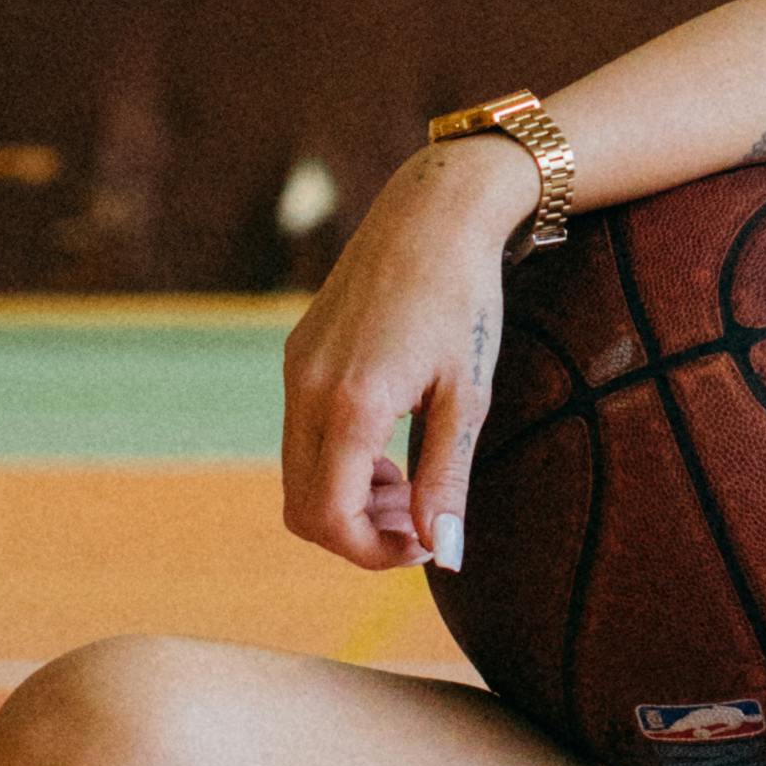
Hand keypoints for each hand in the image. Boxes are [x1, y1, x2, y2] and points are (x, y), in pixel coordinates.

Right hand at [278, 136, 533, 571]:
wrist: (433, 212)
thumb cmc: (464, 299)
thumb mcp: (469, 397)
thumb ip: (449, 480)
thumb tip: (445, 554)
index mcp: (351, 404)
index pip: (329, 518)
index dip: (373, 552)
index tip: (425, 546)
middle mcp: (307, 389)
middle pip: (303, 507)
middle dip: (359, 531)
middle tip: (421, 521)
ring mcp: (295, 369)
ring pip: (298, 473)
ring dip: (349, 497)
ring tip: (413, 483)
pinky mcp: (297, 354)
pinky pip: (301, 434)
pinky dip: (338, 460)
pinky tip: (389, 443)